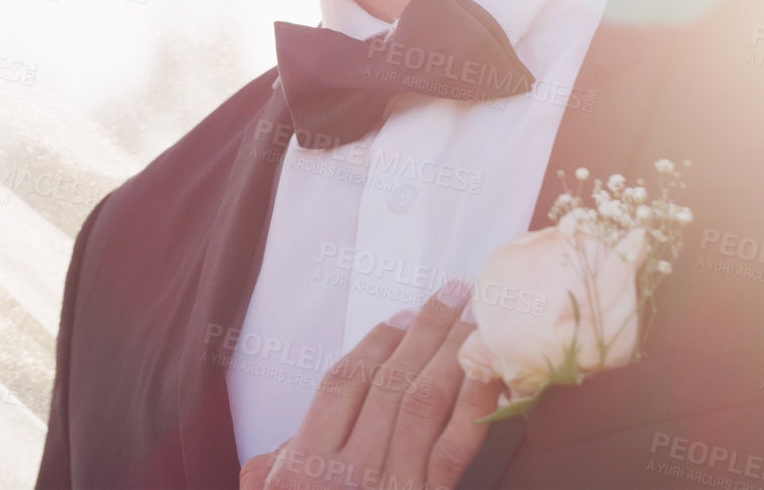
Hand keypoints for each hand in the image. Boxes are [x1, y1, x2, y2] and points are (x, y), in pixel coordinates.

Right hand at [239, 280, 502, 489]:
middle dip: (424, 333)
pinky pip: (456, 448)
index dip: (372, 344)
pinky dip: (478, 406)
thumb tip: (287, 447)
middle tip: (452, 293)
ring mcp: (394, 488)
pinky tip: (494, 376)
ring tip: (476, 320)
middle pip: (390, 384)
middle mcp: (349, 472)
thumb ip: (270, 474)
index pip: (342, 386)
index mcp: (305, 467)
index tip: (399, 316)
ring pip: (426, 405)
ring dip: (454, 355)